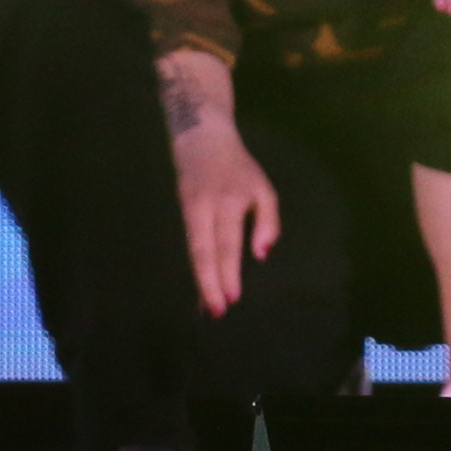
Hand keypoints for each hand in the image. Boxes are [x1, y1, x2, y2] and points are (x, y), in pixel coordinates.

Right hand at [175, 121, 282, 314]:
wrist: (202, 138)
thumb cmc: (240, 168)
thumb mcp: (263, 188)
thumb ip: (268, 221)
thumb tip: (261, 255)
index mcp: (231, 200)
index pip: (228, 242)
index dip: (228, 271)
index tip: (232, 298)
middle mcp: (207, 206)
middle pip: (205, 251)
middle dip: (210, 283)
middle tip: (216, 312)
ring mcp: (191, 209)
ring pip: (194, 251)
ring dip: (201, 280)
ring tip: (206, 307)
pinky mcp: (182, 211)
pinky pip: (191, 245)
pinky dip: (197, 268)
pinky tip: (202, 286)